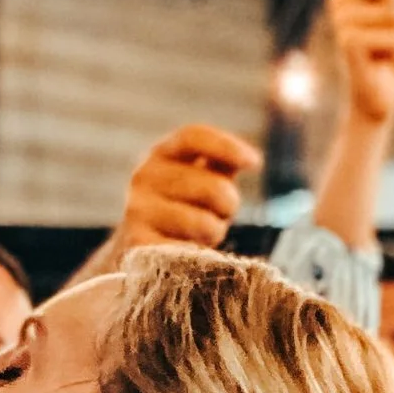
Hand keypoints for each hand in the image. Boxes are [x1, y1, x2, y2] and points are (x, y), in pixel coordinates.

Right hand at [110, 123, 261, 256]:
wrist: (139, 248)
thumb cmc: (182, 207)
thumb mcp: (201, 178)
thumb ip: (222, 163)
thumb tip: (250, 159)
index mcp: (162, 153)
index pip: (193, 137)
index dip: (227, 146)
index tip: (255, 163)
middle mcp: (144, 176)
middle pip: (211, 187)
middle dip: (229, 204)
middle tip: (223, 214)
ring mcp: (137, 210)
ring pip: (202, 222)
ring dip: (215, 232)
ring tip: (204, 234)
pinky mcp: (138, 245)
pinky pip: (187, 252)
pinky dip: (198, 255)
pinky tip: (190, 253)